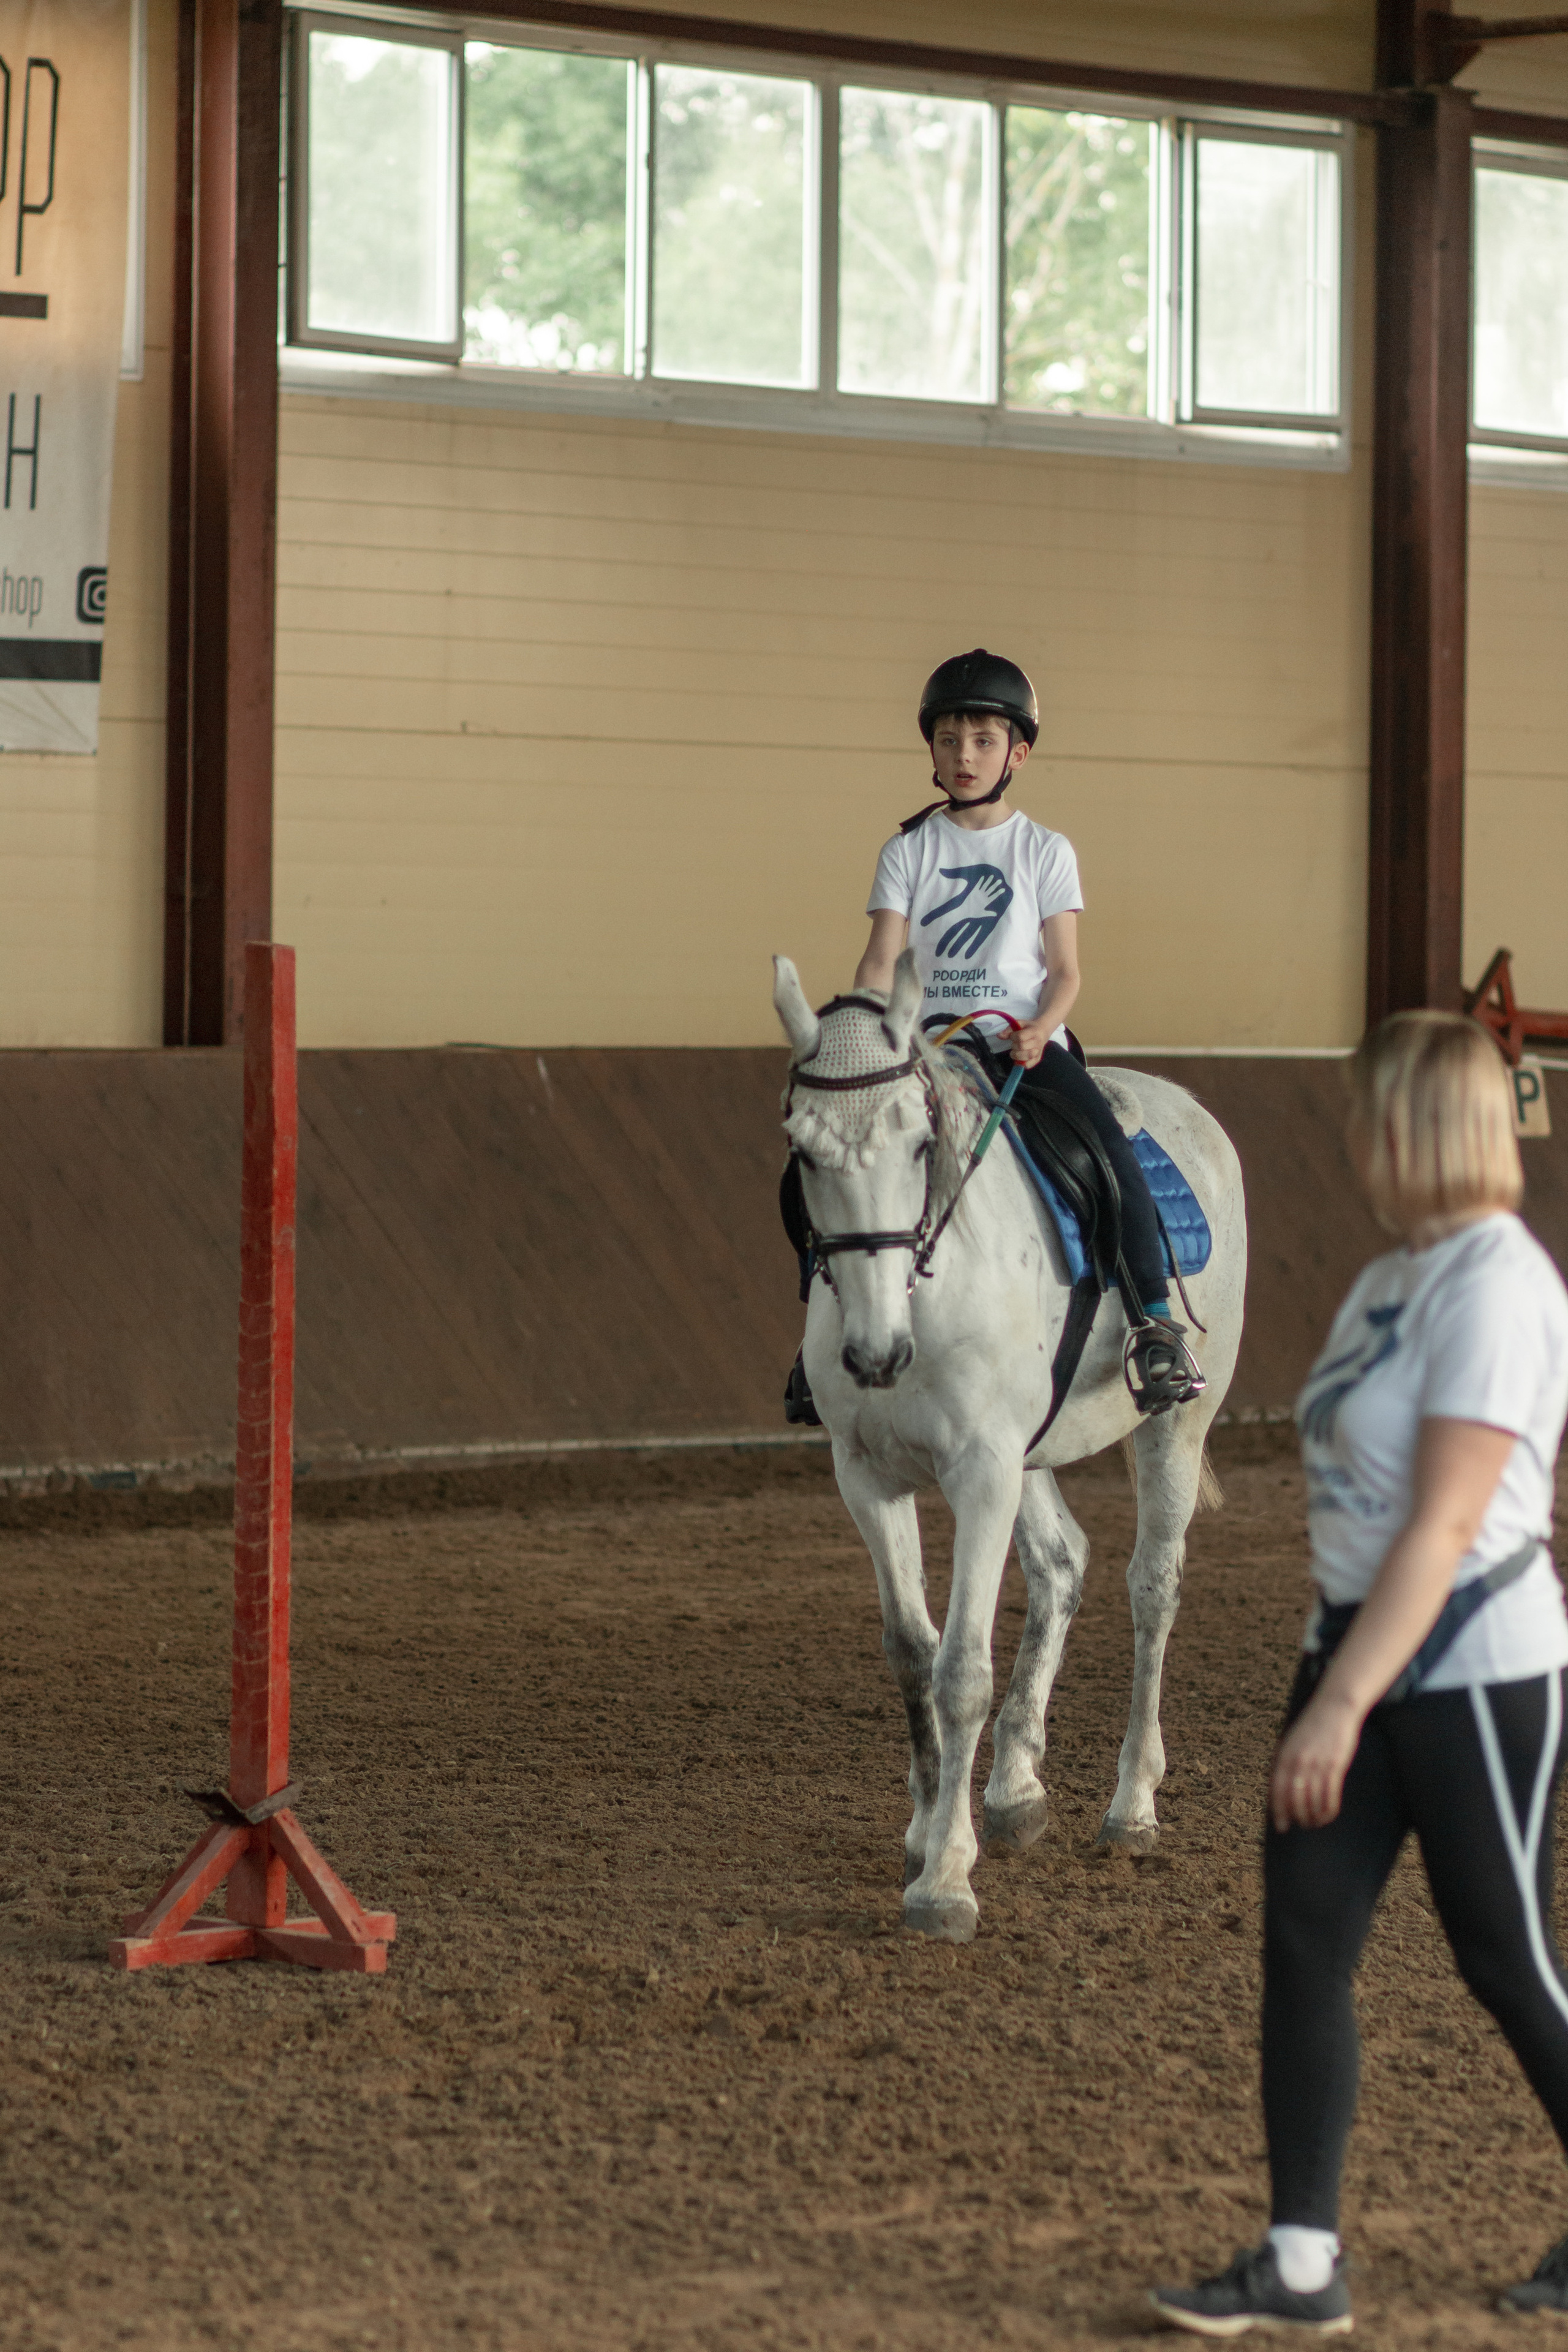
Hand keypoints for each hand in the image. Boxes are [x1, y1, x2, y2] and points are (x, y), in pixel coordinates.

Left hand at [1010, 1019, 1052, 1069]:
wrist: (1043, 1031)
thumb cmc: (1029, 1027)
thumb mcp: (1020, 1024)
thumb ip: (1009, 1029)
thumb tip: (999, 1035)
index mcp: (1033, 1032)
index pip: (1021, 1037)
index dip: (1013, 1037)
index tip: (1012, 1036)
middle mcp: (1037, 1042)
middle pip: (1022, 1047)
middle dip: (1014, 1046)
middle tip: (1014, 1044)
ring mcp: (1038, 1051)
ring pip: (1027, 1056)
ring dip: (1017, 1055)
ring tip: (1015, 1052)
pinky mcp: (1037, 1059)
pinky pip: (1029, 1064)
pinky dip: (1021, 1064)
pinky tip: (1019, 1059)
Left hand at [1269, 1688, 1363, 1831]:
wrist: (1335, 1706)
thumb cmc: (1312, 1726)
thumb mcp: (1291, 1740)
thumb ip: (1283, 1761)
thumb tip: (1276, 1787)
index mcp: (1284, 1754)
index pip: (1277, 1789)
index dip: (1278, 1810)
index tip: (1280, 1826)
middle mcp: (1298, 1759)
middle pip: (1294, 1797)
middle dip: (1297, 1816)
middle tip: (1301, 1826)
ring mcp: (1317, 1762)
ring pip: (1313, 1798)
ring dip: (1313, 1815)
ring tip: (1315, 1823)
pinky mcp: (1336, 1763)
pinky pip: (1330, 1793)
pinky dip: (1329, 1808)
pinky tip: (1328, 1815)